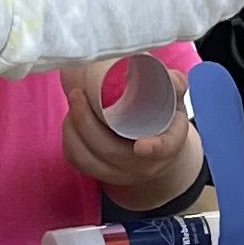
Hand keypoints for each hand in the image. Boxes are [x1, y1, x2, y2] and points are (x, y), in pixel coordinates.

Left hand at [60, 68, 204, 203]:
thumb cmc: (164, 118)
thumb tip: (157, 70)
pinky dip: (69, 141)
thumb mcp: (174, 100)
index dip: (155, 148)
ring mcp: (121, 174)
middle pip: (112, 152)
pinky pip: (78, 162)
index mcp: (169, 144)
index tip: (141, 146)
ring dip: (73, 131)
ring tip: (72, 103)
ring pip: (89, 160)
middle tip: (77, 94)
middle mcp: (144, 166)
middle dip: (87, 123)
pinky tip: (70, 121)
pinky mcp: (101, 174)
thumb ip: (172, 84)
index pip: (166, 149)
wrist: (156, 151)